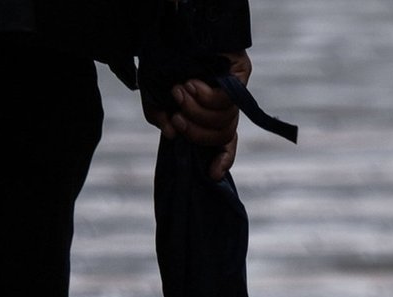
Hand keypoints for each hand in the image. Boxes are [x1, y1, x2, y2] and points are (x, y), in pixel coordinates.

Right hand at [143, 51, 250, 180]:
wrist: (172, 26)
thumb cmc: (162, 58)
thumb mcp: (152, 92)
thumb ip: (157, 115)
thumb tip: (171, 135)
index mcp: (208, 112)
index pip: (224, 143)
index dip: (222, 160)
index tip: (212, 175)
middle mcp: (224, 104)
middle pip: (221, 135)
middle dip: (195, 131)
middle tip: (176, 115)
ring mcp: (234, 90)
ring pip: (223, 121)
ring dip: (196, 110)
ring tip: (180, 90)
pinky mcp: (240, 76)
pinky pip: (226, 102)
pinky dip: (205, 97)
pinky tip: (192, 82)